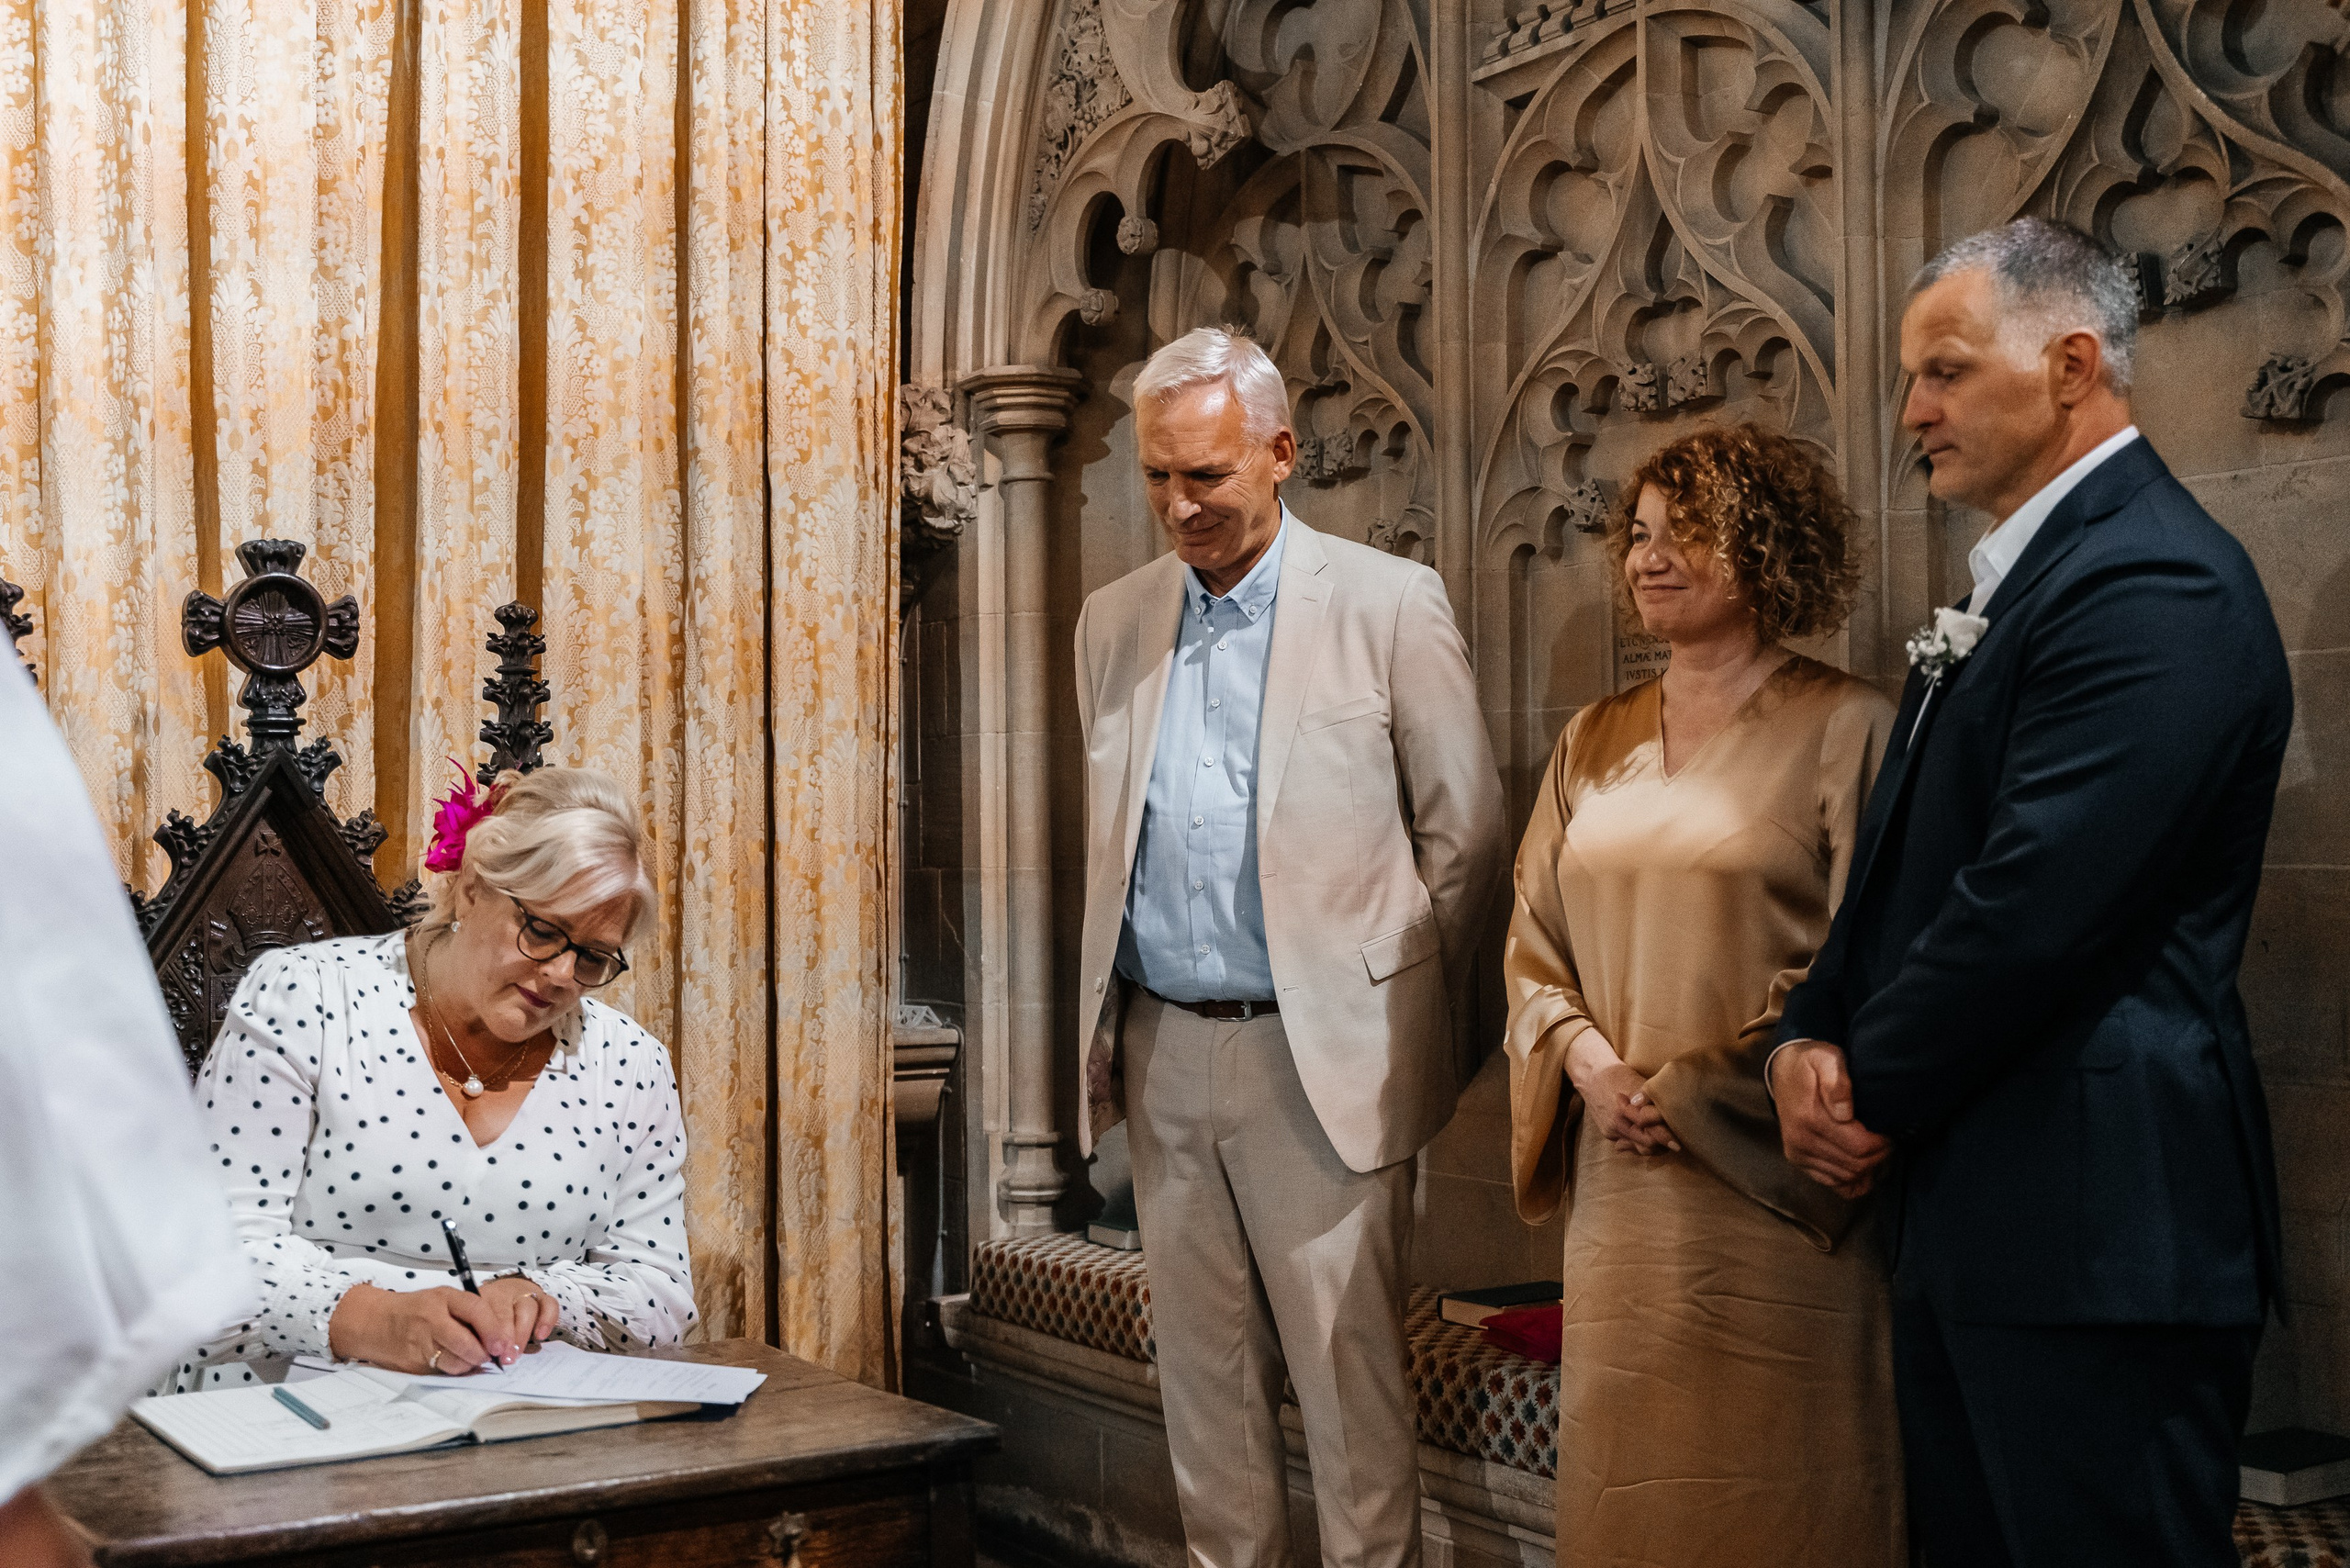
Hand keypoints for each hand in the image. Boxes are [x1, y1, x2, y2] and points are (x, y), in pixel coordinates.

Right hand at [327, 1280, 548, 1373]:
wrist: (375, 1320)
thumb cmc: (416, 1310)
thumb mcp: (442, 1299)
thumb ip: (468, 1312)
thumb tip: (500, 1335)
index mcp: (444, 1297)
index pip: (477, 1310)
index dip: (494, 1329)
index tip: (503, 1344)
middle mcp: (432, 1318)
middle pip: (467, 1342)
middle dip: (484, 1353)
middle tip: (494, 1356)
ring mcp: (421, 1341)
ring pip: (456, 1361)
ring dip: (470, 1364)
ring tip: (473, 1359)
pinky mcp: (414, 1362)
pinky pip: (442, 1371)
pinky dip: (454, 1370)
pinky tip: (456, 1363)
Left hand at [478, 1274, 561, 1355]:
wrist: (503, 1300)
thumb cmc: (484, 1321)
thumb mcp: (474, 1326)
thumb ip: (475, 1339)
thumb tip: (480, 1356)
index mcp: (479, 1298)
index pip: (482, 1310)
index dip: (489, 1332)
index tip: (493, 1352)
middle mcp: (501, 1292)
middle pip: (505, 1311)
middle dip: (506, 1337)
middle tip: (506, 1358)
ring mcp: (524, 1293)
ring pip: (527, 1308)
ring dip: (523, 1333)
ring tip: (518, 1353)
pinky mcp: (542, 1298)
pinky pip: (550, 1305)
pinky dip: (547, 1320)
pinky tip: (540, 1336)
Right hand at [1564, 1030, 1678, 1155]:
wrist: (1590, 1074)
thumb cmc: (1617, 1075)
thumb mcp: (1637, 1083)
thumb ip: (1652, 1101)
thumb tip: (1672, 1113)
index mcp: (1624, 1113)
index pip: (1650, 1135)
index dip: (1665, 1139)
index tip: (1678, 1144)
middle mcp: (1616, 1126)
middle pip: (1645, 1146)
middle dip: (1661, 1144)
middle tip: (1675, 1141)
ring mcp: (1610, 1132)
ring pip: (1637, 1148)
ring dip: (1652, 1146)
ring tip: (1664, 1139)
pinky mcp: (1608, 1133)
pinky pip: (1628, 1145)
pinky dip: (1640, 1143)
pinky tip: (1649, 1137)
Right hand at [1771, 1040, 1891, 1197]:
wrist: (1782, 1069)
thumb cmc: (1810, 1062)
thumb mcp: (1825, 1058)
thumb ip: (1837, 1081)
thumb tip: (1844, 1112)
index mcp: (1809, 1118)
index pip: (1859, 1147)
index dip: (1881, 1143)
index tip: (1888, 1130)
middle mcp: (1800, 1141)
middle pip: (1855, 1166)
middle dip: (1878, 1156)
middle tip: (1886, 1138)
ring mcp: (1797, 1153)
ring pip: (1846, 1177)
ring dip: (1866, 1167)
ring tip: (1873, 1147)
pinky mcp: (1798, 1159)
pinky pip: (1831, 1183)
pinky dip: (1850, 1180)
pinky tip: (1860, 1166)